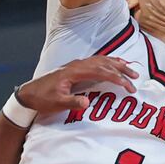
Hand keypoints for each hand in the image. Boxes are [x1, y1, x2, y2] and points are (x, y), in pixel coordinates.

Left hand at [17, 57, 137, 116]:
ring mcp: (75, 65)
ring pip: (100, 60)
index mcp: (73, 72)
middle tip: (136, 77)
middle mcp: (76, 65)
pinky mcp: (75, 68)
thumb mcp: (56, 104)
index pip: (100, 72)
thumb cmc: (42, 99)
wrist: (29, 94)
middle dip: (121, 69)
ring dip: (116, 63)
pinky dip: (107, 61)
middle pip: (103, 62)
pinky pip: (95, 61)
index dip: (116, 78)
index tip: (128, 86)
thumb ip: (72, 102)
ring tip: (130, 69)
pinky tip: (113, 64)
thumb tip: (88, 103)